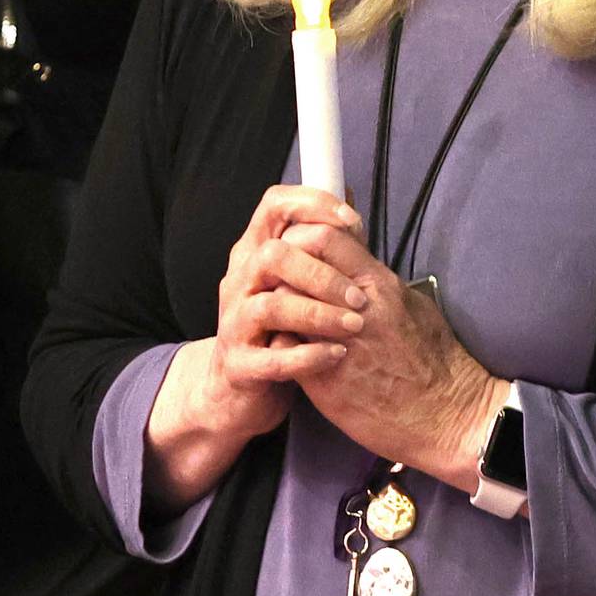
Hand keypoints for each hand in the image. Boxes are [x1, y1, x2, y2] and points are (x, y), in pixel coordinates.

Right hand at [143, 185, 364, 516]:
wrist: (237, 391)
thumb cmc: (278, 328)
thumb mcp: (294, 283)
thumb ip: (318, 250)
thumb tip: (351, 209)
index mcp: (254, 252)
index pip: (274, 205)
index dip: (313, 204)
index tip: (351, 221)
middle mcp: (239, 281)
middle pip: (273, 255)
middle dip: (322, 272)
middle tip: (361, 297)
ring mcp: (234, 324)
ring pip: (272, 306)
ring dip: (320, 314)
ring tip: (355, 325)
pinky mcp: (238, 366)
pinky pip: (272, 359)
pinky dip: (309, 356)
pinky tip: (337, 354)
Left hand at [282, 223, 507, 492]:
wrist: (445, 417)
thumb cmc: (436, 361)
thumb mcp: (414, 306)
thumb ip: (381, 283)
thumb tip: (359, 267)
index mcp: (380, 286)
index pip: (325, 237)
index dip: (303, 238)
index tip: (299, 248)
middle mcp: (355, 310)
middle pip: (295, 266)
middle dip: (280, 268)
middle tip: (278, 277)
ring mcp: (335, 345)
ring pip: (282, 306)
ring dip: (277, 305)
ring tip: (282, 312)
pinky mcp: (322, 382)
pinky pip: (283, 349)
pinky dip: (279, 343)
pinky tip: (287, 347)